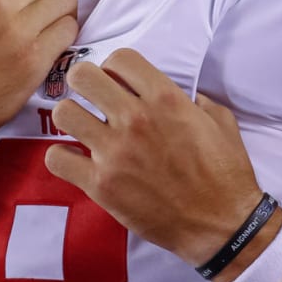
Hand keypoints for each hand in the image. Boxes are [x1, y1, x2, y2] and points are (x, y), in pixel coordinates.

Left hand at [44, 49, 266, 268]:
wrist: (221, 223)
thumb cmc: (226, 172)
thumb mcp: (221, 122)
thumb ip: (197, 100)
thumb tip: (182, 95)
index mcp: (166, 98)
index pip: (120, 58)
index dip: (115, 67)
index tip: (118, 82)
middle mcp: (136, 119)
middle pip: (82, 76)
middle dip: (83, 83)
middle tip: (91, 98)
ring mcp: (115, 152)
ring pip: (63, 113)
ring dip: (71, 118)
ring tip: (82, 129)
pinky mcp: (101, 185)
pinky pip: (56, 158)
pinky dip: (61, 157)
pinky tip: (76, 160)